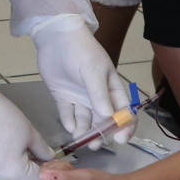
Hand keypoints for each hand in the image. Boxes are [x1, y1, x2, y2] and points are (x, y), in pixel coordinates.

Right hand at [0, 90, 51, 179]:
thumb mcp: (29, 131)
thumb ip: (42, 148)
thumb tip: (47, 156)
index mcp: (14, 172)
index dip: (45, 168)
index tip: (45, 157)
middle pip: (19, 179)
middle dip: (27, 165)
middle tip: (28, 147)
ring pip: (3, 173)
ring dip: (11, 163)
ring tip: (9, 142)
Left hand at [30, 14, 120, 143]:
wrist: (54, 36)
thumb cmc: (80, 49)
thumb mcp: (93, 70)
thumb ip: (99, 94)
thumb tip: (108, 116)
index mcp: (111, 88)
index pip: (123, 111)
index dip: (125, 126)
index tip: (121, 138)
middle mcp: (97, 95)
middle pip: (103, 120)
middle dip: (102, 133)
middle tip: (96, 143)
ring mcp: (79, 97)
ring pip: (85, 120)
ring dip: (85, 131)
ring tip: (80, 138)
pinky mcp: (63, 97)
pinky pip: (68, 114)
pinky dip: (69, 122)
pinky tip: (69, 126)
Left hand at [39, 160, 123, 179]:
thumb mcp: (85, 178)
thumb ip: (64, 177)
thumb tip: (43, 175)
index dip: (59, 170)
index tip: (72, 171)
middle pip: (47, 178)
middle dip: (60, 170)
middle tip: (75, 172)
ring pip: (49, 176)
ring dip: (61, 169)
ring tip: (76, 174)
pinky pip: (53, 177)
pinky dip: (62, 171)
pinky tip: (73, 174)